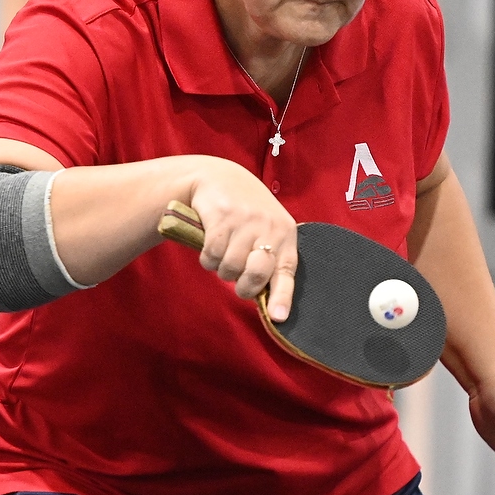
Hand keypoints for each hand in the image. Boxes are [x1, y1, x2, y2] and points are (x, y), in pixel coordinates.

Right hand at [186, 162, 297, 322]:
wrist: (219, 178)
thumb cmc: (247, 213)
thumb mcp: (266, 229)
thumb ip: (269, 259)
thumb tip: (270, 303)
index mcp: (285, 234)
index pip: (287, 270)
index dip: (282, 297)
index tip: (279, 317)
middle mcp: (268, 227)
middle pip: (255, 275)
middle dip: (243, 287)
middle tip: (237, 280)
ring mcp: (245, 221)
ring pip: (229, 269)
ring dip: (221, 269)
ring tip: (223, 254)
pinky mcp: (222, 217)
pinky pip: (212, 255)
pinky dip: (207, 258)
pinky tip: (210, 246)